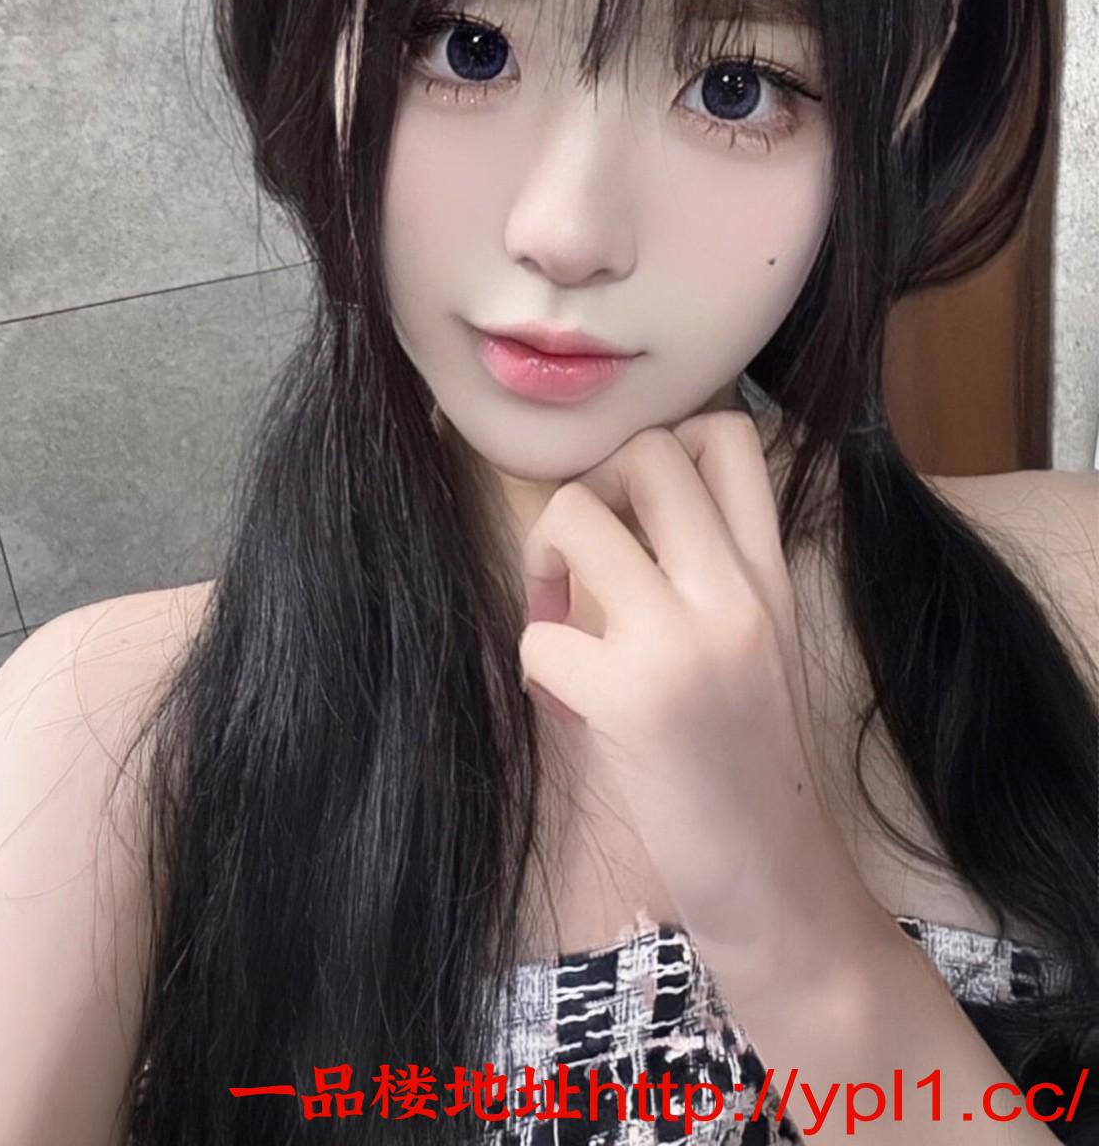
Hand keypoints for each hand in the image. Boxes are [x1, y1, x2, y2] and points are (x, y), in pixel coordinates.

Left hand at [516, 410, 873, 968]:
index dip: (665, 442)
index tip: (639, 508)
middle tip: (587, 556)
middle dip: (591, 486)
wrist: (781, 883)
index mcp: (770, 573)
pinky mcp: (632, 702)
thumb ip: (714, 570)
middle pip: (647, 450)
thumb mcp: (763, 642)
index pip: (728, 433)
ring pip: (576, 514)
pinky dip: (536, 663)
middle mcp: (736, 591)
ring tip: (559, 618)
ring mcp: (685, 642)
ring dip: (543, 558)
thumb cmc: (756, 765)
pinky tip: (565, 703)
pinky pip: (539, 633)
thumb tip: (629, 507)